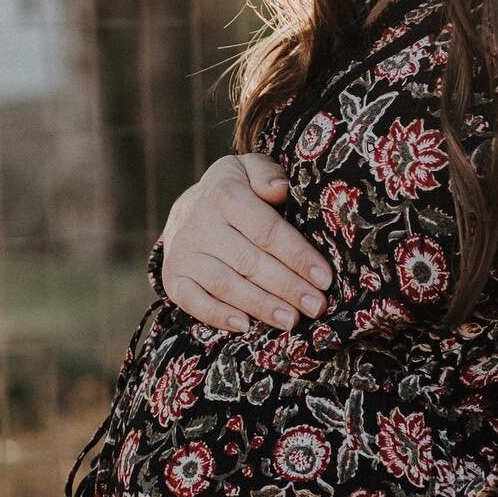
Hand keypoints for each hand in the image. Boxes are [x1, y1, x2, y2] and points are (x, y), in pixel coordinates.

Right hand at [156, 151, 333, 334]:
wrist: (188, 209)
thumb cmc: (237, 191)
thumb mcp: (250, 170)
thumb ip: (267, 174)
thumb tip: (280, 190)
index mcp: (223, 193)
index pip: (266, 230)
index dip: (298, 256)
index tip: (325, 278)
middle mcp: (199, 223)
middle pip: (249, 261)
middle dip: (287, 287)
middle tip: (316, 306)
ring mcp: (183, 252)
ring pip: (225, 284)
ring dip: (260, 305)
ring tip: (291, 320)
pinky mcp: (172, 277)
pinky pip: (192, 301)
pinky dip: (217, 315)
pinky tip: (245, 326)